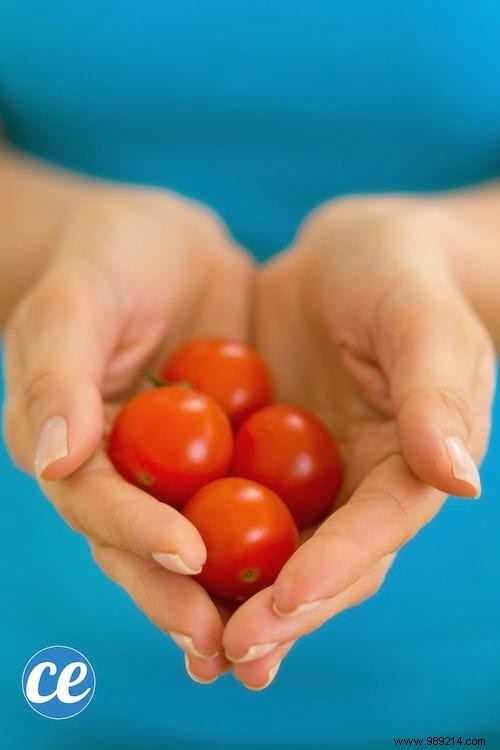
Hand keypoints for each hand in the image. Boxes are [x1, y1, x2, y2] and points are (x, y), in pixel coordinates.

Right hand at [3, 187, 253, 682]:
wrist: (165, 246)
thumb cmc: (107, 258)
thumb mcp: (78, 298)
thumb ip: (58, 371)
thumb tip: (56, 459)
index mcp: (65, 444)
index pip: (94, 502)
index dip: (135, 532)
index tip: (187, 554)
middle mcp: (114, 473)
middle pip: (140, 547)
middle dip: (178, 598)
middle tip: (223, 647)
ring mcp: (168, 473)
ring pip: (193, 544)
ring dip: (224, 598)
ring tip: (262, 648)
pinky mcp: (220, 461)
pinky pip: (243, 509)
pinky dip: (269, 548)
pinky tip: (307, 577)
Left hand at [223, 196, 495, 688]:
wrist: (347, 251)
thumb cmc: (401, 273)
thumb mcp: (423, 318)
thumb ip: (438, 393)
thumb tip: (459, 481)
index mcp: (413, 462)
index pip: (381, 526)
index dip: (338, 566)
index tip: (288, 600)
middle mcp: (361, 484)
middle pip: (326, 560)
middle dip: (282, 612)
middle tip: (232, 657)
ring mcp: (310, 476)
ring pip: (275, 550)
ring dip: (237, 602)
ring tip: (199, 653)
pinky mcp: (261, 457)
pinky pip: (229, 506)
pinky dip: (200, 542)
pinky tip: (160, 569)